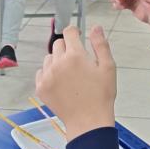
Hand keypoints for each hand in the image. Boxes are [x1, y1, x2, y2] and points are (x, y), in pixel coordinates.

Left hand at [35, 25, 115, 142]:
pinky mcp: (41, 87)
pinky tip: (61, 83)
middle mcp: (58, 62)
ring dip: (57, 60)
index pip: (69, 32)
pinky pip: (41, 72)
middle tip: (78, 62)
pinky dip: (49, 73)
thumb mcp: (108, 67)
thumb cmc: (101, 94)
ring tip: (69, 74)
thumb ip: (100, 44)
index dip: (75, 32)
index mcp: (75, 55)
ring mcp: (47, 75)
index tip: (78, 37)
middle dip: (67, 47)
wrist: (88, 121)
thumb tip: (95, 27)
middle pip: (58, 44)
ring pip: (49, 58)